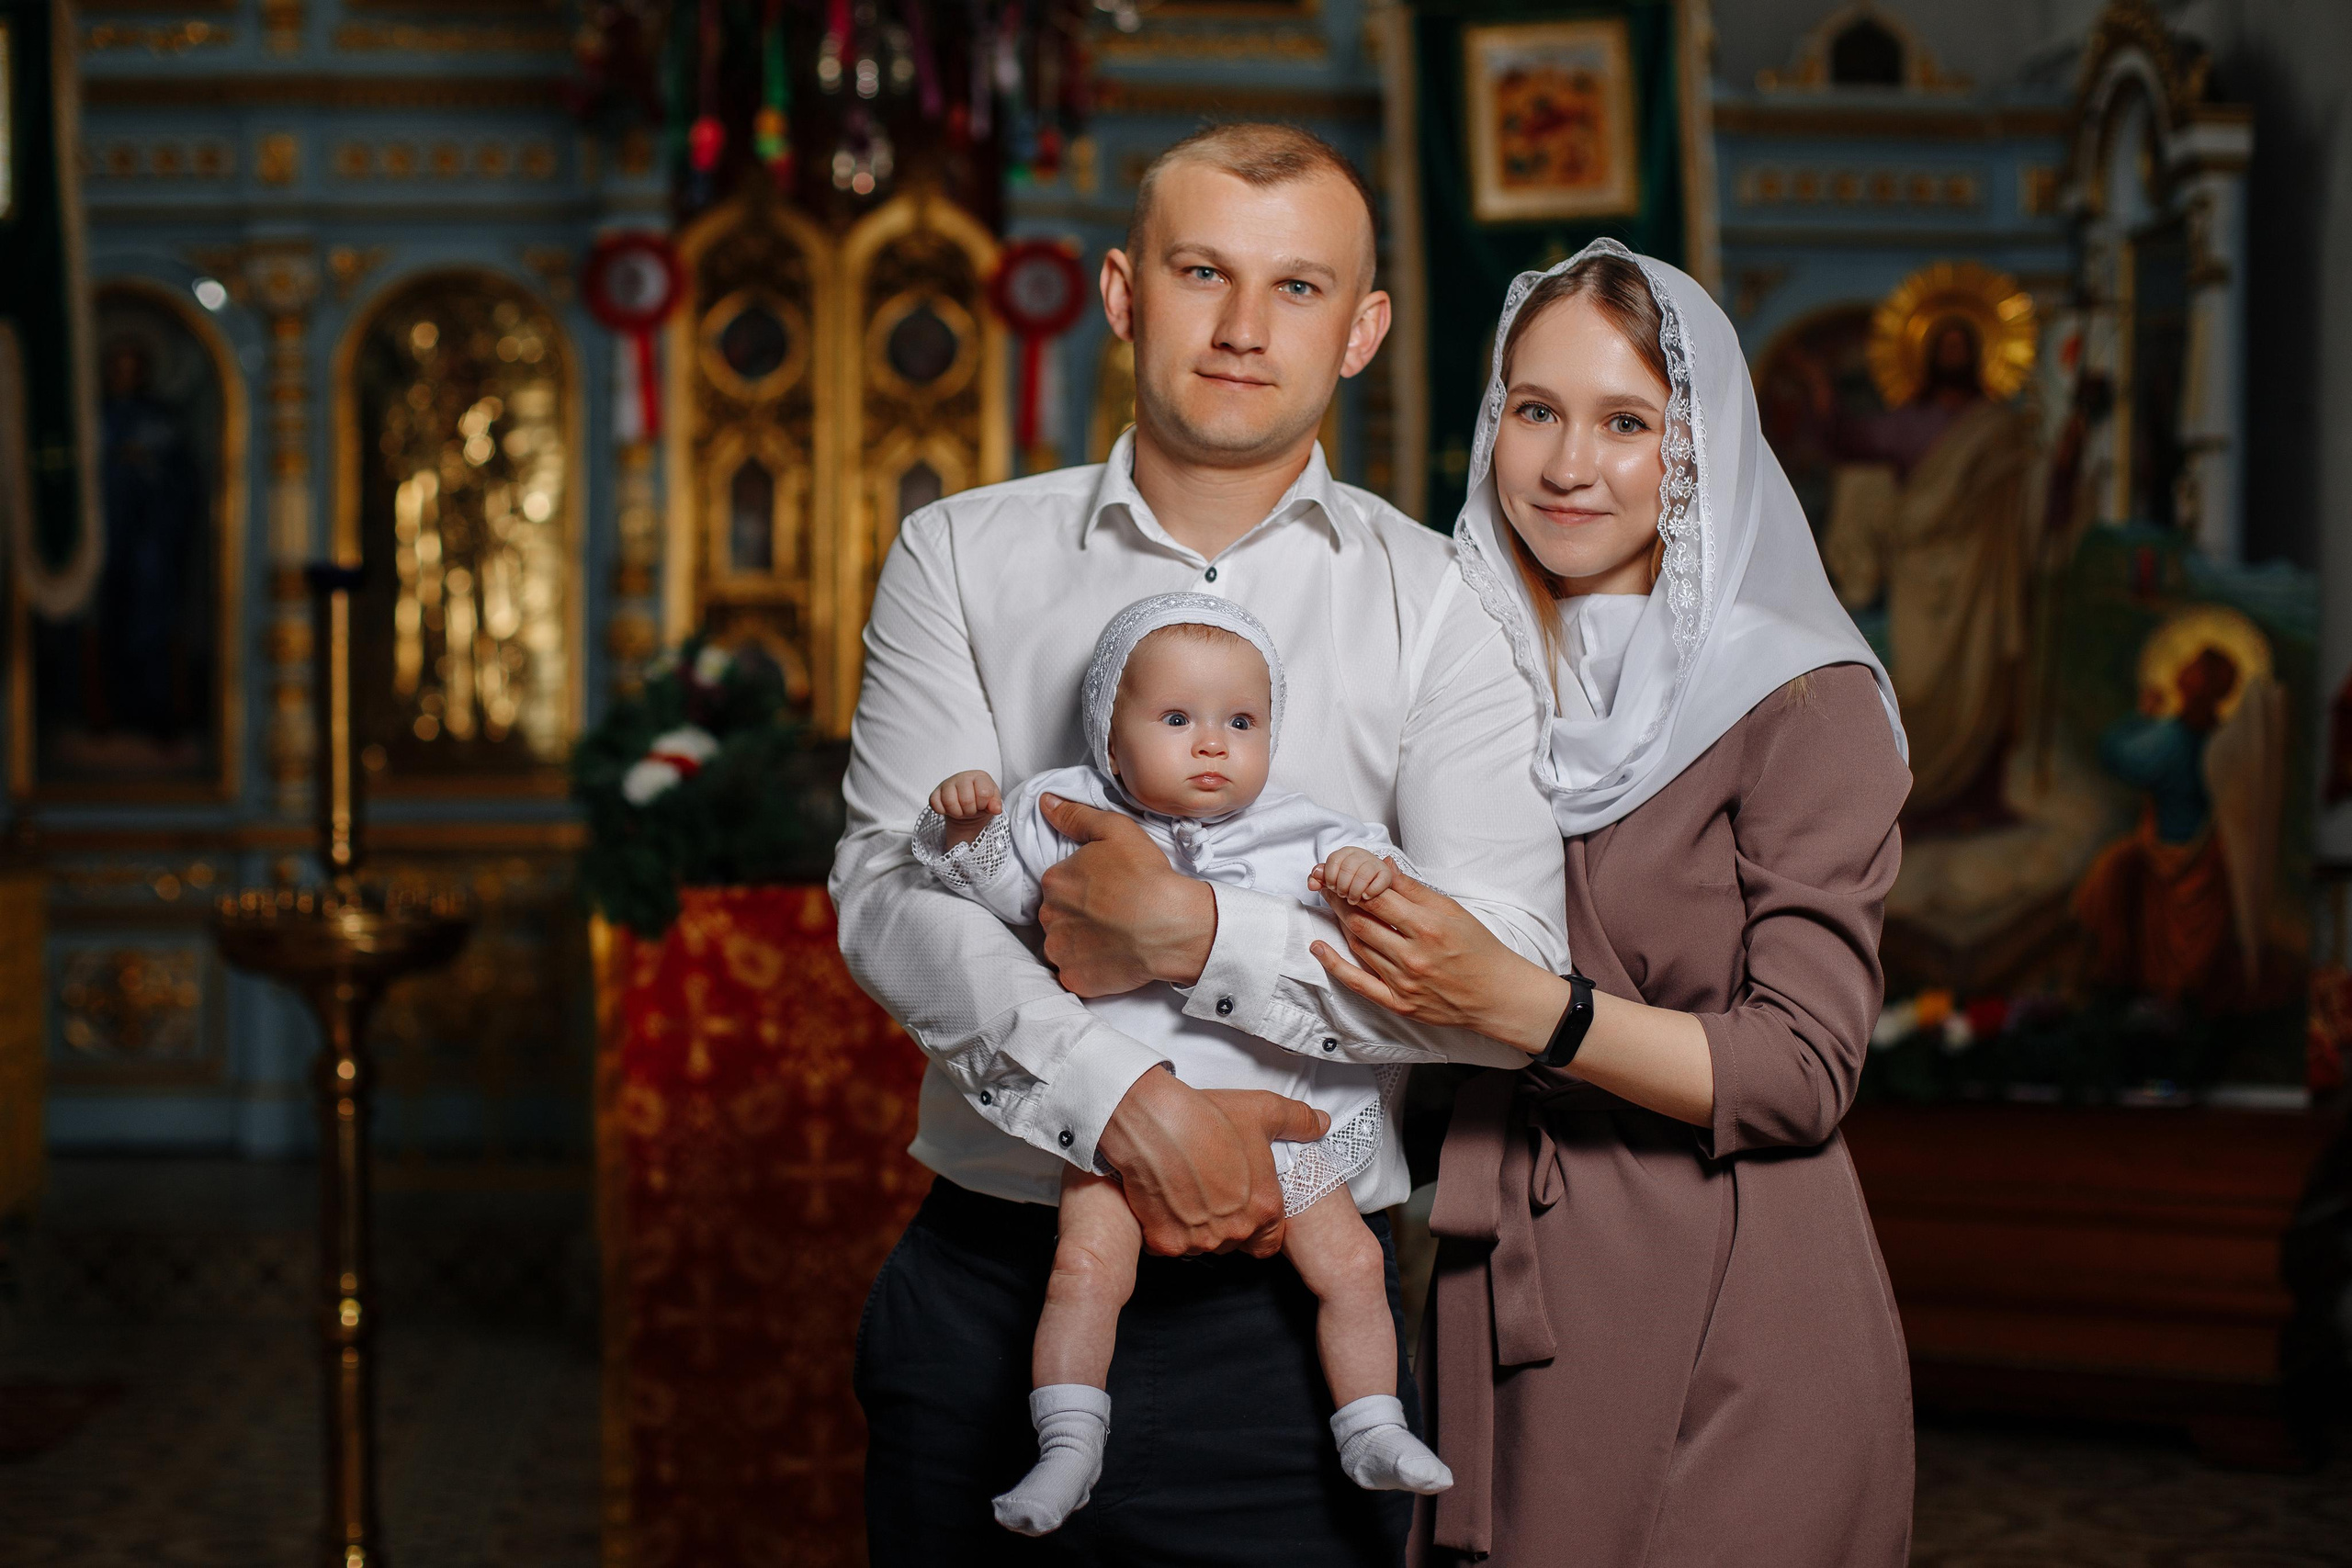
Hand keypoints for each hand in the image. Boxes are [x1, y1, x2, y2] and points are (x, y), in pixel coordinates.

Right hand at [929, 769, 1001, 822]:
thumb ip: (996, 804)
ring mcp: (947, 784)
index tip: (982, 804)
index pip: (983, 793)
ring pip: (949, 802)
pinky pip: (935, 805)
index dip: (983, 804)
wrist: (967, 805)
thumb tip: (996, 809)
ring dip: (957, 813)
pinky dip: (943, 811)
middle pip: (966, 800)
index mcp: (980, 776)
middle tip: (971, 810)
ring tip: (961, 810)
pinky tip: (949, 809)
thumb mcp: (992, 802)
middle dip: (970, 811)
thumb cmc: (981, 801)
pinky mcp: (935, 793)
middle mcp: (962, 776)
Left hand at [1036, 793, 1215, 996]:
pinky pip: (1074, 973)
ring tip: (1113, 937)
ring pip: (1063, 945)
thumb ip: (1075, 816)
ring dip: (1080, 942)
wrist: (1172, 926)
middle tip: (1112, 913)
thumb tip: (1045, 802)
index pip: (1059, 883)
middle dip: (1078, 914)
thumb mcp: (1115, 831)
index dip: (1083, 886)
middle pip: (1058, 914)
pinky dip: (1088, 968)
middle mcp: (1049, 916)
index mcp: (1054, 881)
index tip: (1107, 890)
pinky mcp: (1074, 979)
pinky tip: (1111, 958)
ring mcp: (1060, 951)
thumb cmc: (1146, 876)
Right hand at [1096, 1067, 1329, 1256]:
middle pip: (1236, 1243)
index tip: (1245, 1205)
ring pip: (1203, 1246)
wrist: (1154, 1120)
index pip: (1271, 1240)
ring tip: (1188, 1193)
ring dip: (1198, 1228)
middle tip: (1213, 1193)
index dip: (1260, 1224)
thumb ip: (1298, 1121)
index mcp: (1264, 1207)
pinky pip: (1170, 1246)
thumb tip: (1321, 1124)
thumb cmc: (1208, 1115)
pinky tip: (1165, 1200)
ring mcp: (1198, 1240)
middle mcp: (1234, 1231)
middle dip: (1228, 1225)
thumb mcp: (1264, 1111)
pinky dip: (1168, 1229)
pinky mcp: (1164, 1242)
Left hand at [1308, 847, 1396, 904]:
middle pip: (1347, 867)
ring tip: (1353, 899)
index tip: (1331, 887)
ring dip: (1355, 890)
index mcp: (1346, 853)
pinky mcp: (1387, 875)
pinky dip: (1371, 891)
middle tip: (1342, 895)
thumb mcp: (1333, 879)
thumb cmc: (1349, 882)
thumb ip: (1319, 879)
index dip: (1330, 876)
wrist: (1372, 884)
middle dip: (1342, 885)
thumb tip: (1313, 878)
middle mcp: (1362, 855)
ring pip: (1363, 874)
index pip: (1334, 859)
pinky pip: (1380, 880)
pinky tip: (1365, 897)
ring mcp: (1376, 864)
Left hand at [1308, 871, 1537, 1035]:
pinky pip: (1358, 983)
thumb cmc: (1478, 948)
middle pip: (1361, 921)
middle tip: (1325, 884)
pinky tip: (1318, 948)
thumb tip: (1382, 864)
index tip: (1339, 871)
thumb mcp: (1451, 910)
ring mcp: (1403, 982)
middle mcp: (1413, 955)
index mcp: (1428, 927)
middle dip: (1339, 899)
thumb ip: (1413, 889)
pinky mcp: (1398, 1003)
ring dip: (1340, 923)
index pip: (1377, 899)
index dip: (1351, 882)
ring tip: (1330, 904)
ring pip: (1358, 946)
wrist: (1496, 994)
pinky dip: (1334, 964)